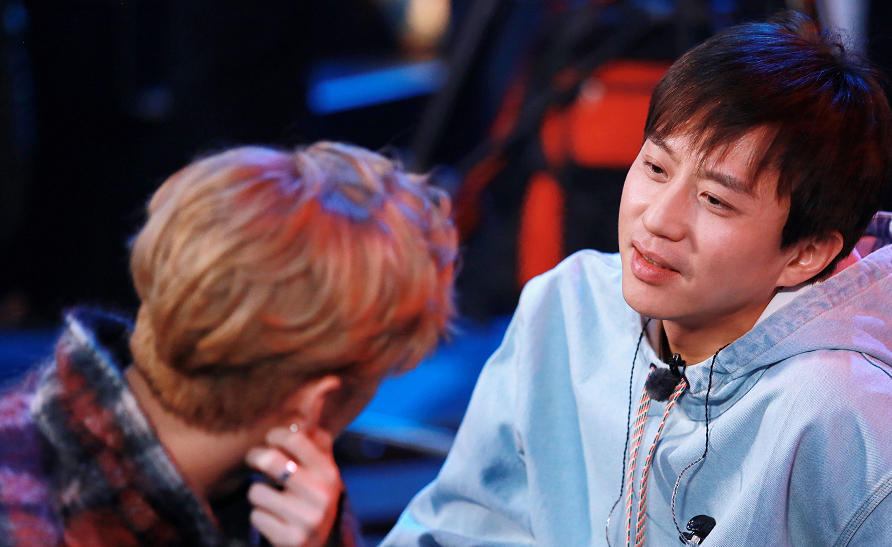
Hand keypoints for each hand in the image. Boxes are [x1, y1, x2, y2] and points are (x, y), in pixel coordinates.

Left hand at [245, 426, 342, 546]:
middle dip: (256, 457)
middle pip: (270, 460)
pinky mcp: (291, 539)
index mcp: (330, 472)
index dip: (276, 435)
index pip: (294, 438)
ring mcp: (307, 520)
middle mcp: (321, 496)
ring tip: (272, 497)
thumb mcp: (322, 466)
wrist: (317, 545)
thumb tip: (327, 383)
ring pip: (257, 491)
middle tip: (257, 459)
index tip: (272, 440)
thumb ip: (316, 433)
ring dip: (258, 493)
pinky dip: (260, 516)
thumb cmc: (313, 494)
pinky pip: (256, 516)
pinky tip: (274, 518)